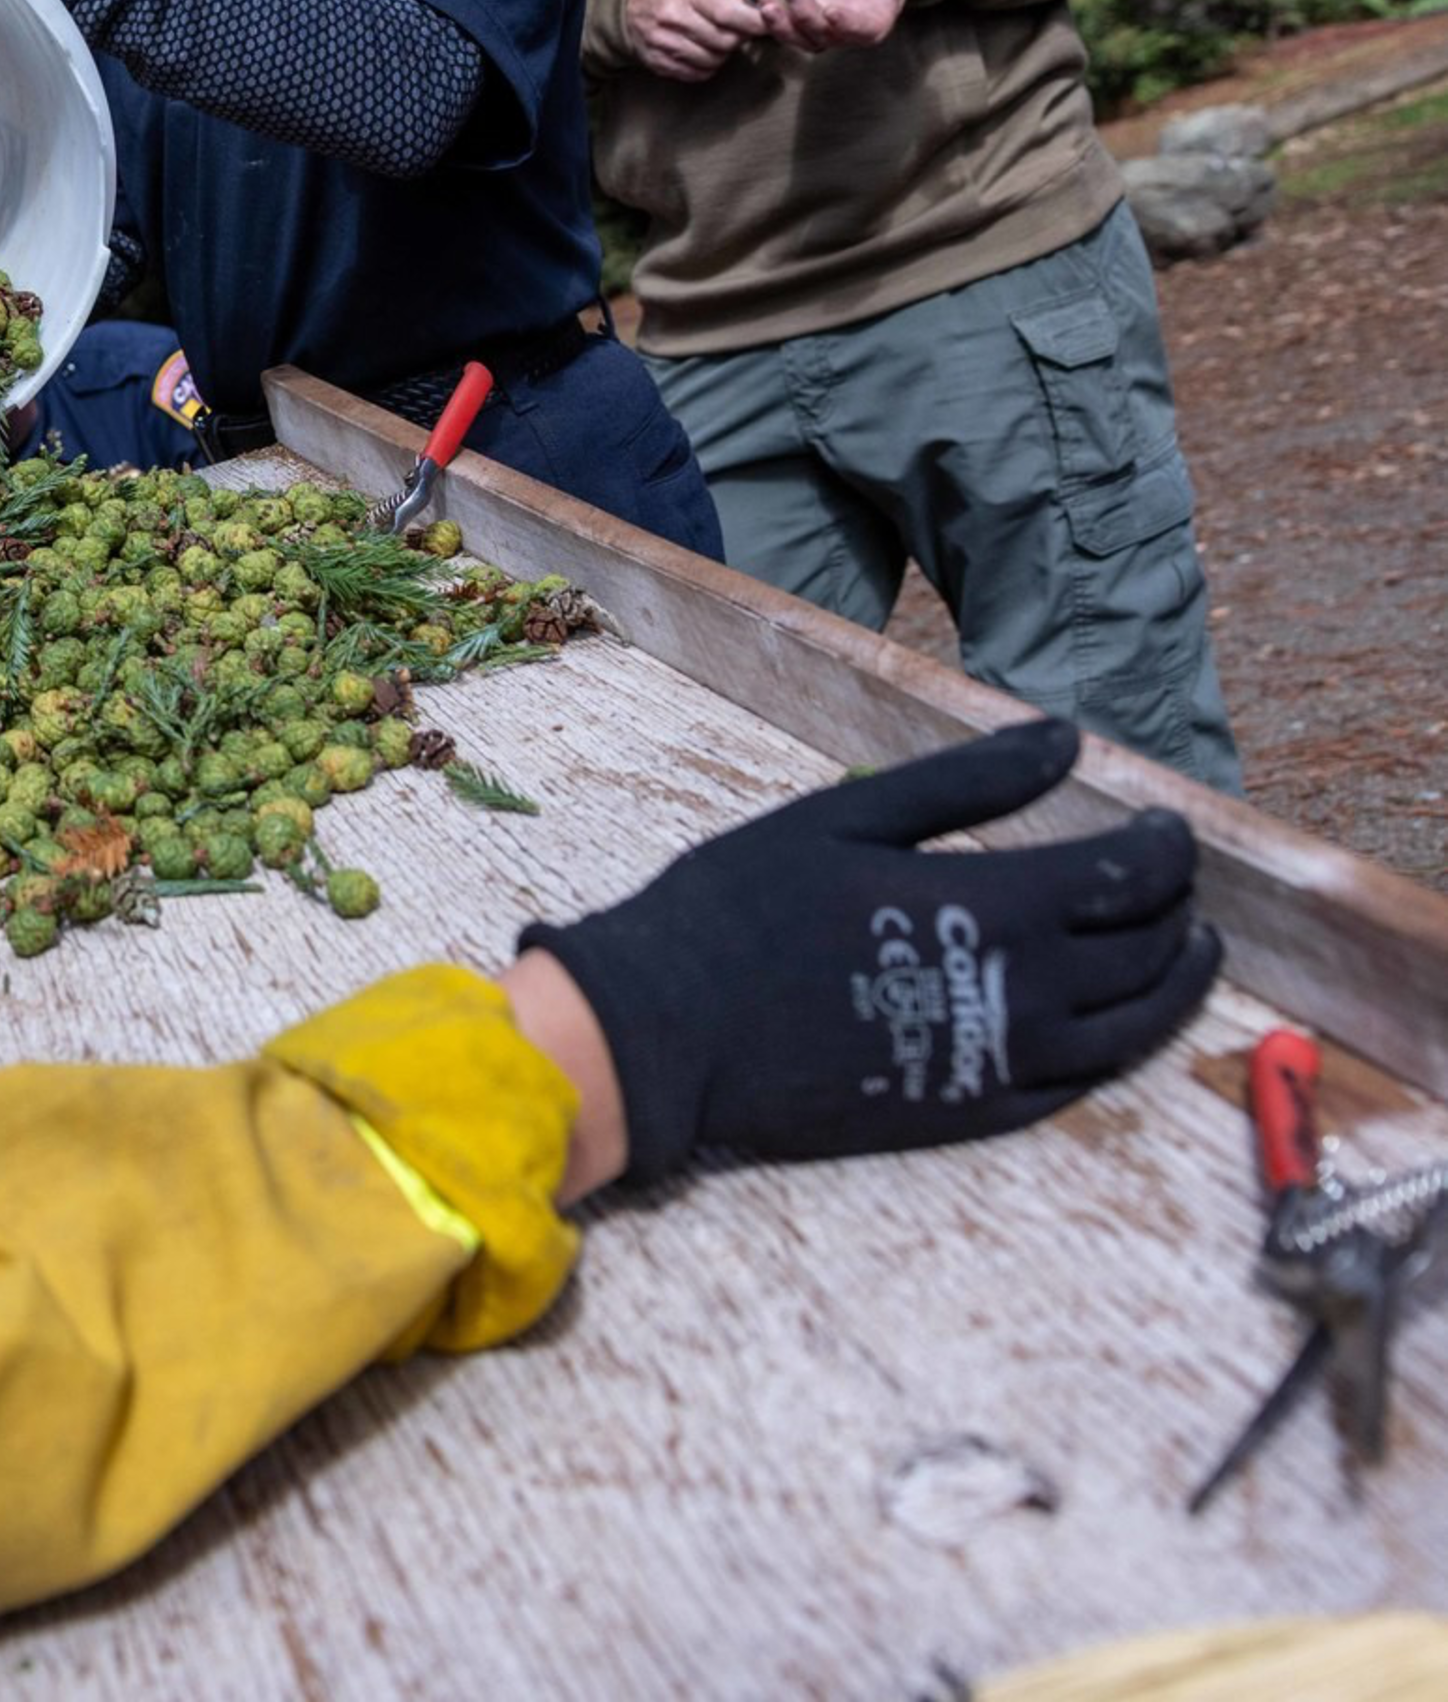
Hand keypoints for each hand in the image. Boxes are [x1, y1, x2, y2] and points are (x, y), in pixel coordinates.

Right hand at [518, 719, 1217, 1188]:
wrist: (667, 1032)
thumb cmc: (740, 907)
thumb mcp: (845, 819)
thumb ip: (968, 781)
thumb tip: (1067, 738)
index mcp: (999, 908)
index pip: (1132, 875)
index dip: (1166, 844)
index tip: (1164, 822)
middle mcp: (1026, 994)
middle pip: (1150, 951)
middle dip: (1176, 907)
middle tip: (1170, 879)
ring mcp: (1004, 1064)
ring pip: (1136, 1028)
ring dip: (1175, 984)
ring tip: (1183, 950)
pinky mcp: (973, 1112)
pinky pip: (1081, 1085)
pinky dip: (1118, 1046)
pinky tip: (1113, 1022)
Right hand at [626, 0, 767, 81]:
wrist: (630, 2)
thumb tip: (759, 3)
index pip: (730, 13)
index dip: (755, 22)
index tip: (766, 24)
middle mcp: (673, 17)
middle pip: (725, 41)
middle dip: (739, 37)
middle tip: (736, 29)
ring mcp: (663, 42)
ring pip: (714, 60)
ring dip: (722, 53)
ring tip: (716, 38)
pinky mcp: (658, 61)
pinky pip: (697, 73)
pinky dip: (707, 65)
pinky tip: (702, 50)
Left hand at [763, 0, 981, 52]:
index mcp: (876, 14)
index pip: (861, 31)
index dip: (847, 26)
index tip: (834, 11)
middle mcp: (848, 24)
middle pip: (822, 38)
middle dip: (804, 20)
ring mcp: (822, 19)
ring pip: (798, 37)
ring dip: (780, 25)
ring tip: (767, 3)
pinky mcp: (800, 9)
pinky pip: (782, 25)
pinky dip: (770, 18)